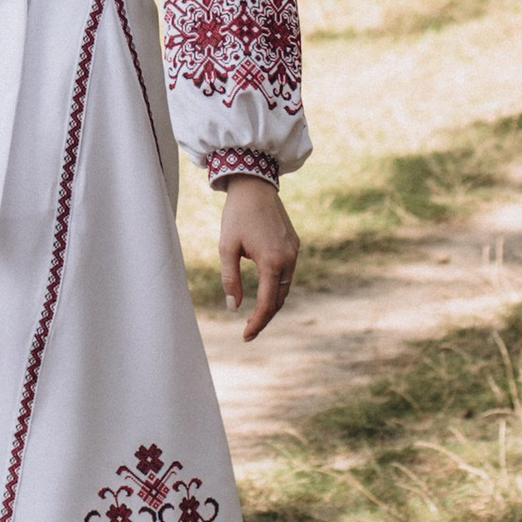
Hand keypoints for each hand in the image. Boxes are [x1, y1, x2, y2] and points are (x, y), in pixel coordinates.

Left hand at [219, 177, 298, 340]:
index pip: (267, 304)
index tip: (245, 336)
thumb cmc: (236, 215)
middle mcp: (288, 258)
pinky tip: (265, 289)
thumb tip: (234, 307)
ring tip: (256, 313)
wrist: (254, 185)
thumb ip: (230, 279)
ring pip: (285, 286)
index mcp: (272, 262)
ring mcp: (294, 251)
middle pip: (280, 299)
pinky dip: (277, 285)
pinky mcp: (294, 244)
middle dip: (265, 316)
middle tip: (249, 329)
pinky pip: (287, 272)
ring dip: (273, 302)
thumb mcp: (226, 247)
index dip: (257, 323)